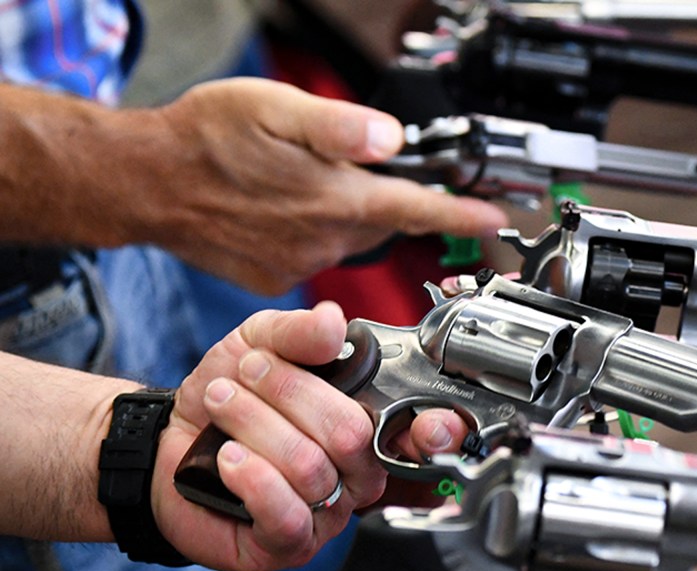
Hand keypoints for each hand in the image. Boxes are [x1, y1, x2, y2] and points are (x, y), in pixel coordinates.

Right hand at [131, 77, 508, 293]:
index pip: (417, 210)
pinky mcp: (276, 279)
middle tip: (350, 169)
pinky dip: (310, 232)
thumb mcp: (276, 108)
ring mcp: (299, 265)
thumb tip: (391, 141)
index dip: (462, 215)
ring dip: (340, 211)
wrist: (145, 183)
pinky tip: (277, 210)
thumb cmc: (206, 138)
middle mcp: (323, 239)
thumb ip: (341, 128)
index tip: (496, 220)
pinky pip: (313, 255)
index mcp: (333, 198)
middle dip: (384, 200)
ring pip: (347, 237)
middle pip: (381, 222)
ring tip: (298, 182)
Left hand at [152, 303, 465, 570]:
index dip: (439, 429)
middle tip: (246, 372)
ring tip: (220, 401)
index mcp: (368, 421)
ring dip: (252, 423)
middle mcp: (358, 472)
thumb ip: (298, 331)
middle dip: (289, 392)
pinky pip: (287, 514)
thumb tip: (334, 322)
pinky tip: (225, 456)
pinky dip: (250, 476)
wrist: (168, 441)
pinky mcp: (290, 544)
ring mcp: (328, 512)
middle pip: (350, 434)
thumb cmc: (229, 394)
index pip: (424, 434)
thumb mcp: (258, 343)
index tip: (430, 422)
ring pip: (309, 467)